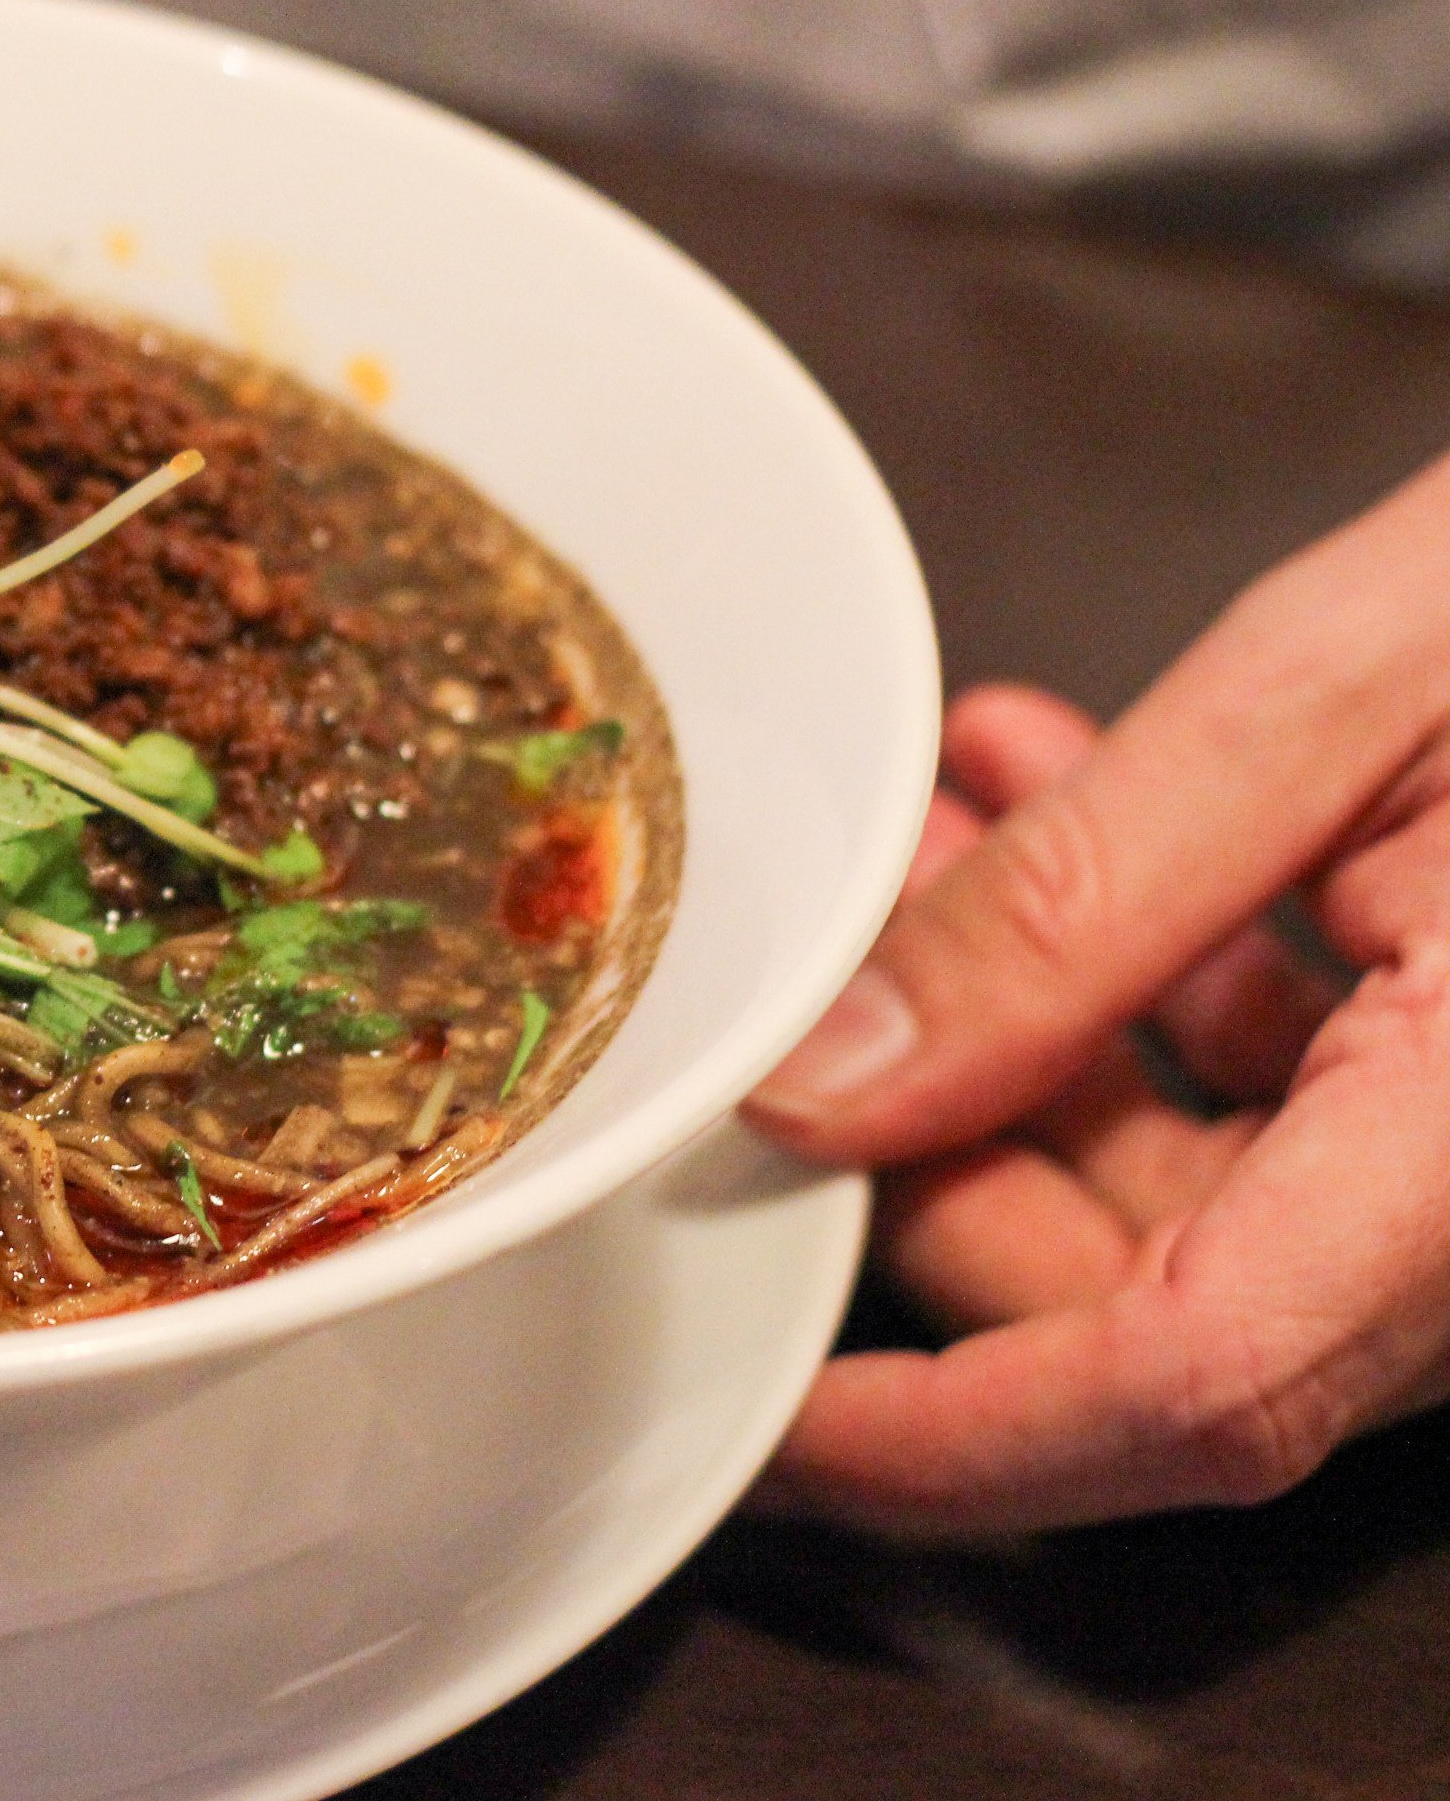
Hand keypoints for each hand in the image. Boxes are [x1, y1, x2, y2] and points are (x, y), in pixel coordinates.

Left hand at [741, 449, 1449, 1534]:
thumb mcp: (1347, 689)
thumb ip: (1077, 898)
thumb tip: (830, 1076)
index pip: (1198, 1383)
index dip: (951, 1433)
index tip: (775, 1412)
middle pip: (1160, 1298)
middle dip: (951, 1141)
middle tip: (844, 952)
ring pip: (1200, 1209)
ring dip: (1027, 1034)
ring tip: (949, 821)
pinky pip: (1294, 1119)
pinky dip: (1149, 989)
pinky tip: (1062, 808)